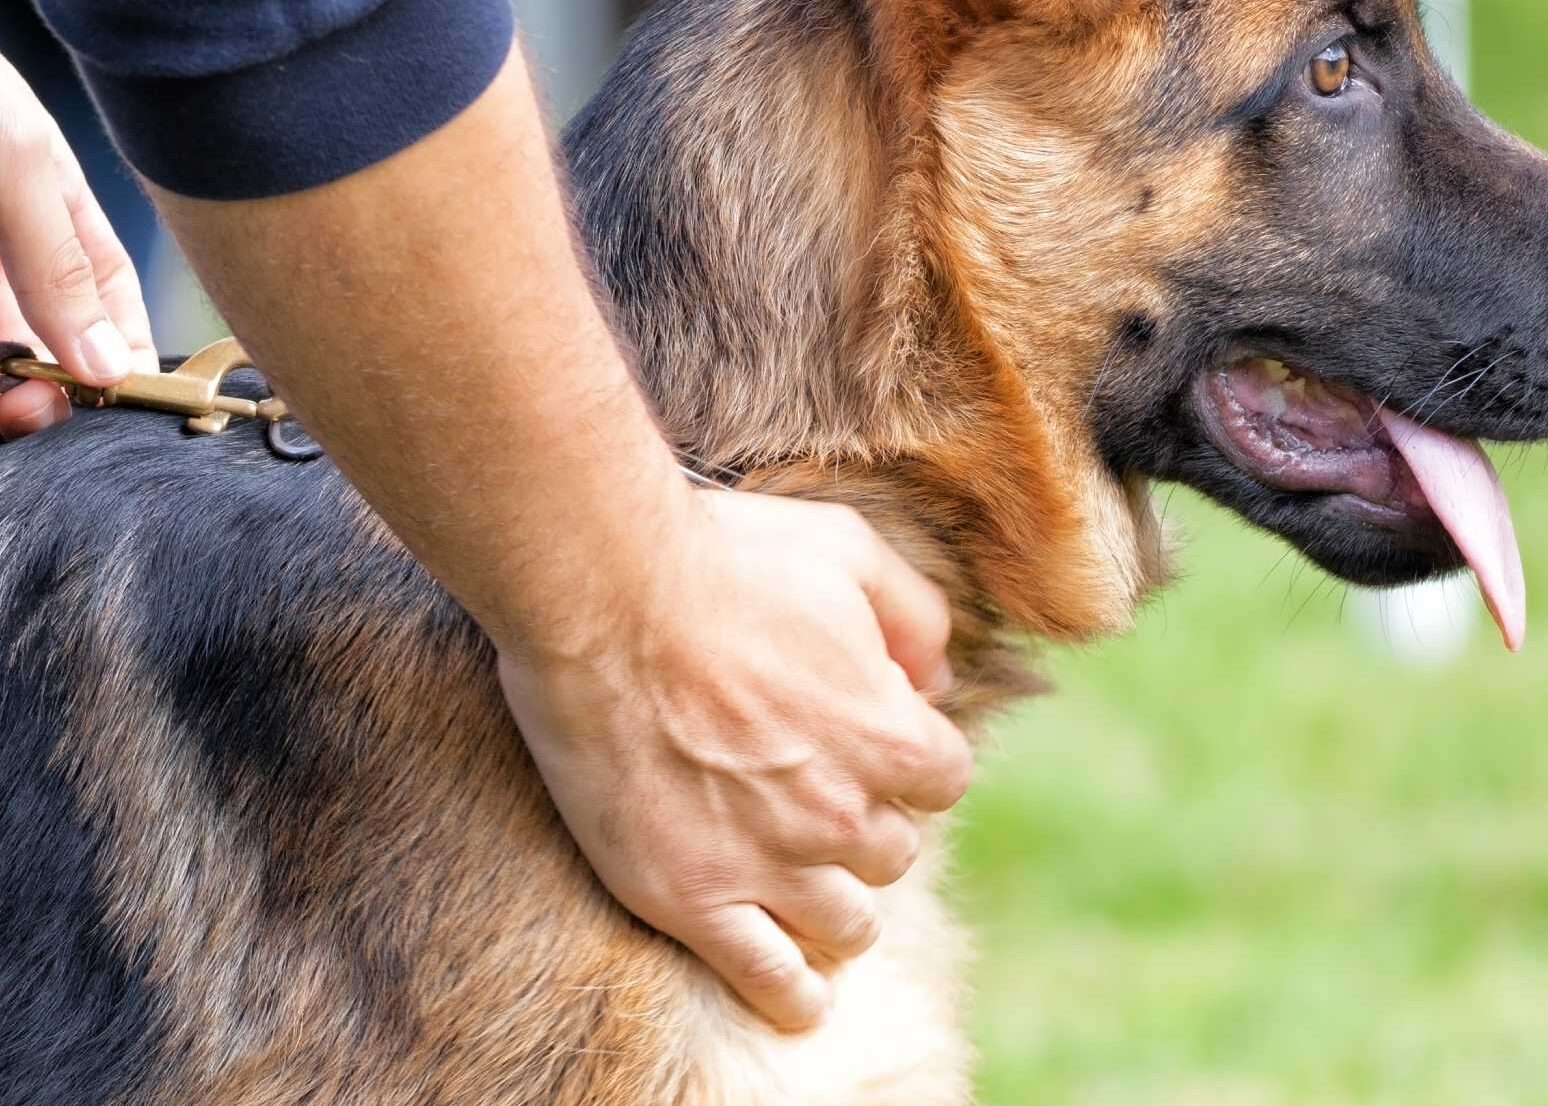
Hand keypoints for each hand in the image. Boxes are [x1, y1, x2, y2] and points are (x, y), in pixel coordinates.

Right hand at [497, 484, 970, 1031]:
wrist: (603, 594)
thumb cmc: (724, 559)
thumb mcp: (847, 551)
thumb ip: (915, 613)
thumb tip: (939, 677)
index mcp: (893, 734)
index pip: (944, 779)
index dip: (905, 755)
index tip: (861, 736)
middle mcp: (845, 812)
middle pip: (893, 853)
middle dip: (864, 823)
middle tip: (808, 791)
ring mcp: (769, 864)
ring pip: (847, 925)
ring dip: (835, 903)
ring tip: (800, 880)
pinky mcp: (692, 898)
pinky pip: (770, 981)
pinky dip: (795, 994)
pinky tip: (799, 990)